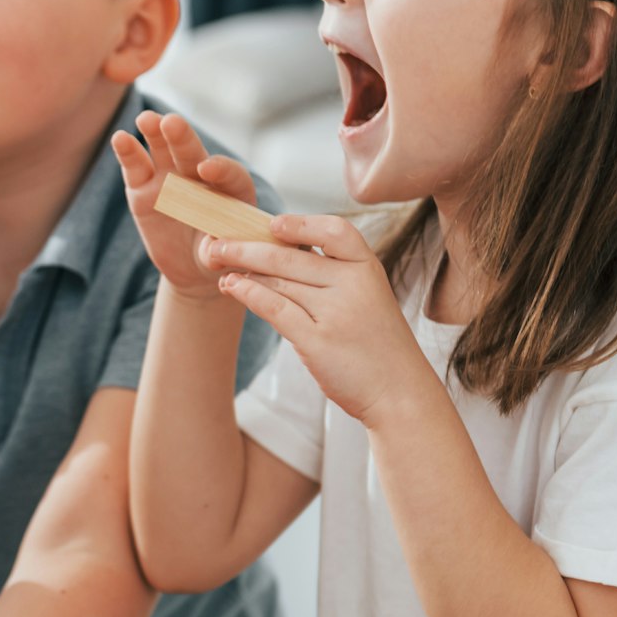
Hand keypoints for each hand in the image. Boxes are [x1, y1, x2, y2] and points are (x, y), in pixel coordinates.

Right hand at [111, 110, 259, 299]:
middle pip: (192, 153)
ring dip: (155, 132)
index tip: (207, 168)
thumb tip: (211, 252)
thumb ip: (219, 251)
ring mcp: (169, 179)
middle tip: (172, 123)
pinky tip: (120, 138)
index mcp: (231, 189)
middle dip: (182, 138)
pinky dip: (128, 153)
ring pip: (163, 150)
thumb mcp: (224, 259)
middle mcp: (200, 176)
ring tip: (146, 119)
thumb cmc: (219, 258)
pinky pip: (136, 168)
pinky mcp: (143, 189)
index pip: (230, 174)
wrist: (194, 268)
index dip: (221, 168)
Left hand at [204, 212, 436, 426]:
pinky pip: (274, 307)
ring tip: (219, 265)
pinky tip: (232, 286)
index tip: (271, 223)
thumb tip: (280, 252)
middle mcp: (353, 285)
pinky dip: (248, 293)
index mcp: (367, 268)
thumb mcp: (368, 298)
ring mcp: (336, 312)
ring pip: (278, 280)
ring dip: (242, 270)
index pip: (334, 231)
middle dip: (246, 247)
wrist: (400, 393)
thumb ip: (335, 275)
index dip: (300, 224)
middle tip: (216, 242)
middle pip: (290, 256)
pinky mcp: (318, 340)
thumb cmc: (377, 345)